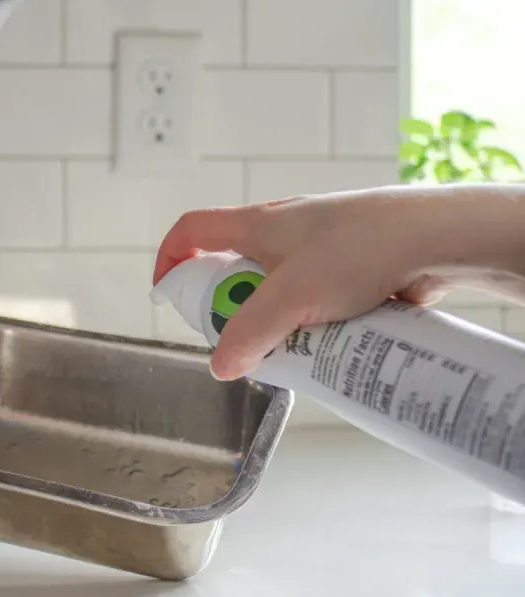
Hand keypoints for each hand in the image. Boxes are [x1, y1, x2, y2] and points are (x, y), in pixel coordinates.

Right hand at [154, 184, 524, 380]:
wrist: (434, 239)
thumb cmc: (359, 248)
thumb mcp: (291, 299)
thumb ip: (250, 335)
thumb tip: (221, 367)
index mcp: (256, 224)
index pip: (192, 230)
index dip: (170, 260)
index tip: (167, 294)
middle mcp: (284, 230)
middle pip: (234, 268)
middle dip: (232, 306)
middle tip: (241, 337)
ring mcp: (318, 246)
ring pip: (277, 289)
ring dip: (276, 320)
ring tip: (292, 346)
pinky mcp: (349, 265)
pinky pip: (314, 298)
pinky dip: (312, 321)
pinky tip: (329, 341)